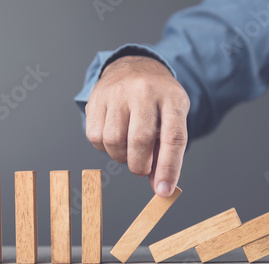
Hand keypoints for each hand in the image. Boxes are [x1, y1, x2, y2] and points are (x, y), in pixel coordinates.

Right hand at [85, 55, 189, 196]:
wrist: (134, 66)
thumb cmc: (157, 100)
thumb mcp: (173, 118)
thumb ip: (167, 152)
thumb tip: (160, 187)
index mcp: (172, 98)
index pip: (173, 137)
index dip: (168, 168)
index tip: (163, 191)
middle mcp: (145, 91)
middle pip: (140, 141)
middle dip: (140, 166)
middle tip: (142, 168)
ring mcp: (118, 93)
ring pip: (114, 141)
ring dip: (121, 157)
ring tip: (128, 149)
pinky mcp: (97, 98)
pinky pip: (95, 137)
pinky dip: (104, 148)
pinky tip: (114, 137)